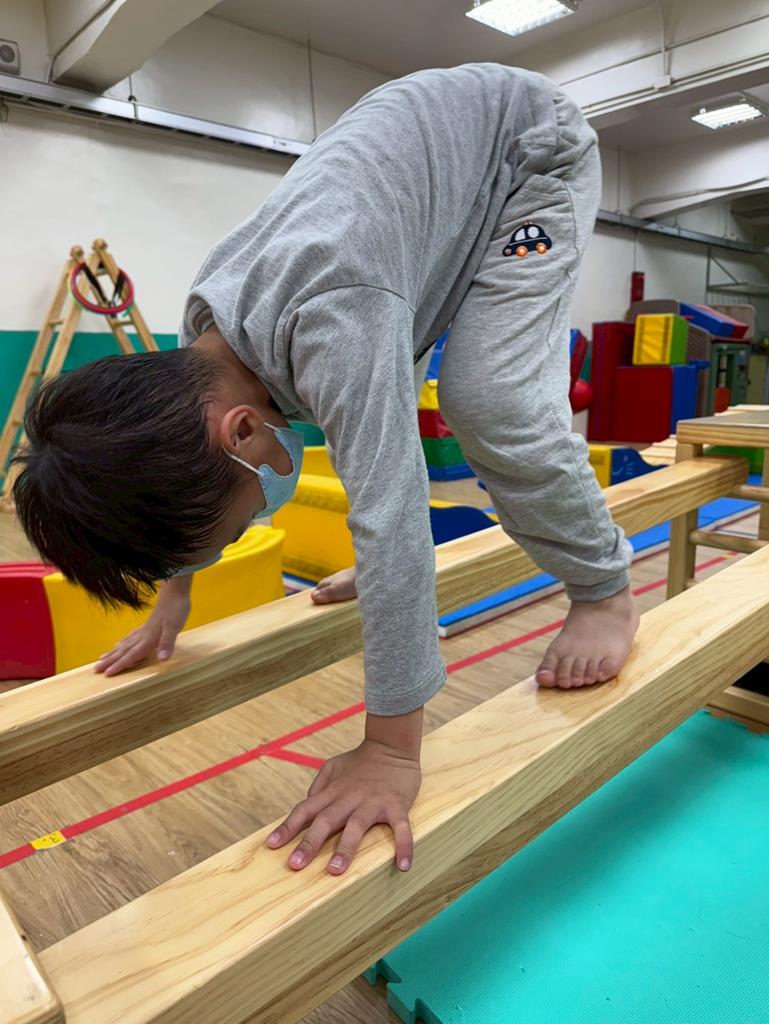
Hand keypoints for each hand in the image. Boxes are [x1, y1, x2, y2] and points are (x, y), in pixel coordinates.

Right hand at [95, 576, 191, 675]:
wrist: (174, 591)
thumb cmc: (175, 609)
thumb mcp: (175, 628)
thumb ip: (167, 643)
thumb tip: (162, 659)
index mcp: (148, 638)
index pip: (132, 655)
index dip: (120, 665)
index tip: (107, 674)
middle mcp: (143, 635)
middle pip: (123, 651)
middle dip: (110, 661)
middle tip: (95, 669)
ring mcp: (143, 630)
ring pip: (124, 644)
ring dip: (113, 653)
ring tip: (101, 659)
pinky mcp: (146, 626)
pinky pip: (130, 637)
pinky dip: (122, 643)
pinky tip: (118, 644)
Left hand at [266, 736, 421, 874]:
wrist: (392, 745)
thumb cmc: (361, 761)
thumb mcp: (333, 767)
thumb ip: (319, 787)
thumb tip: (307, 806)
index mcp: (333, 791)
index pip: (305, 810)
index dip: (287, 827)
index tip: (272, 846)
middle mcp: (349, 797)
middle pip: (326, 821)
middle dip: (309, 843)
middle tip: (295, 865)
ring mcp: (373, 801)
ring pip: (356, 826)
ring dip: (345, 848)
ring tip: (335, 871)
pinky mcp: (396, 805)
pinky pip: (400, 828)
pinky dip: (403, 845)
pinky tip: (403, 866)